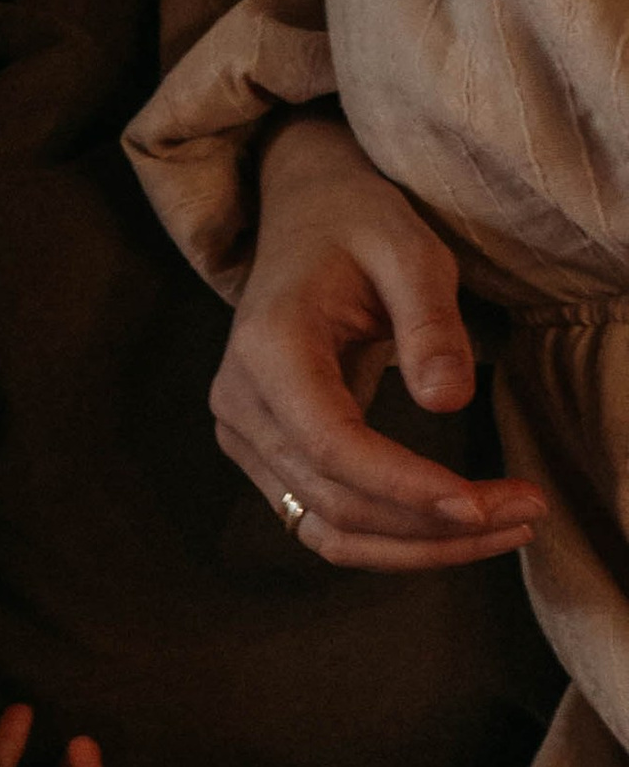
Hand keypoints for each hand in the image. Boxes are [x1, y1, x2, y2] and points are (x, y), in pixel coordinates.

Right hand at [215, 114, 542, 570]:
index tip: (481, 504)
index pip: (331, 443)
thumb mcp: (410, 249)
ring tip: (506, 529)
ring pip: (328, 528)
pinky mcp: (264, 455)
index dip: (405, 485)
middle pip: (334, 500)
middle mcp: (240, 403)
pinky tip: (455, 531)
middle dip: (433, 523)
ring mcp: (243, 436)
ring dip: (418, 546)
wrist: (302, 220)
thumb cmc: (357, 227)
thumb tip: (449, 402)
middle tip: (527, 513)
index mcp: (267, 347)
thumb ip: (430, 321)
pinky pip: (322, 522)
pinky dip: (390, 541)